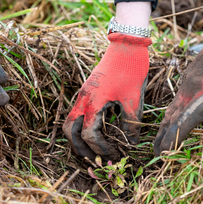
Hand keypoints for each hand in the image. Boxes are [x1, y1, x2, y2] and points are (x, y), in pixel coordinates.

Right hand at [63, 33, 151, 160]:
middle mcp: (82, 99)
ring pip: (70, 121)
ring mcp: (83, 94)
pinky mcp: (88, 90)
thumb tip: (131, 143)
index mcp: (92, 103)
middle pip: (69, 131)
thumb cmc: (130, 69)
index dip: (101, 150)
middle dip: (79, 149)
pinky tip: (97, 130)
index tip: (115, 156)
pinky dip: (81, 126)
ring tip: (92, 150)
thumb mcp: (133, 98)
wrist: (126, 43)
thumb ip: (131, 123)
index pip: (88, 135)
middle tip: (93, 160)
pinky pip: (77, 112)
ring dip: (78, 138)